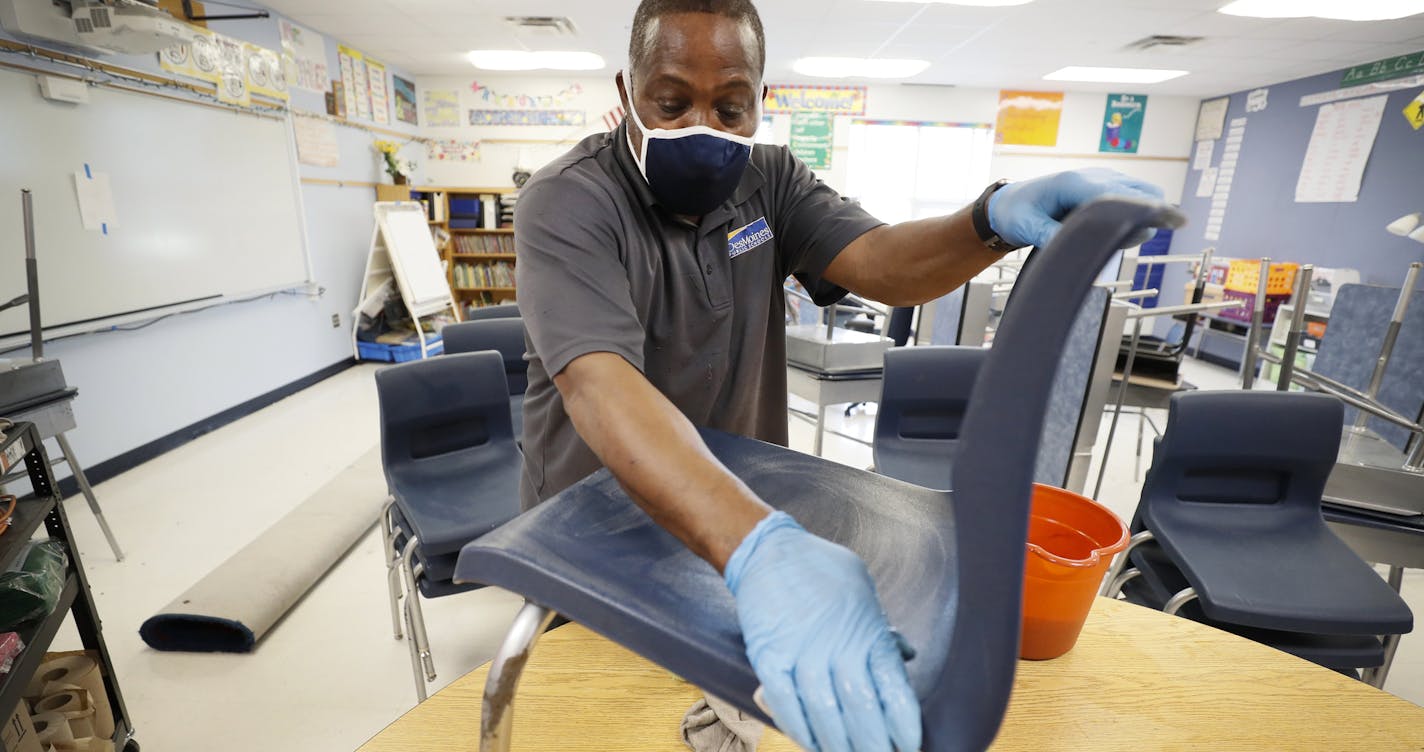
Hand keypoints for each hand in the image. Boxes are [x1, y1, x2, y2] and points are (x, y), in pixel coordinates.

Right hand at [725, 511, 919, 751]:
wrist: (767, 550)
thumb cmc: (820, 569)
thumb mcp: (862, 590)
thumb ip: (881, 628)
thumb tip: (906, 655)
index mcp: (867, 632)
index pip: (894, 690)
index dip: (904, 725)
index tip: (910, 745)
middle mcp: (837, 646)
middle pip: (862, 710)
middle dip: (874, 745)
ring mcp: (801, 653)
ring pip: (825, 714)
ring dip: (838, 746)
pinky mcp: (769, 657)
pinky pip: (785, 704)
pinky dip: (800, 730)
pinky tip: (811, 744)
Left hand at [988, 168, 1164, 248]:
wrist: (1010, 202)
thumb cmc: (1017, 212)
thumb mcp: (1027, 227)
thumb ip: (1050, 236)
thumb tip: (1075, 251)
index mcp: (1074, 183)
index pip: (1119, 195)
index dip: (1136, 214)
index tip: (1144, 232)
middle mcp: (1095, 176)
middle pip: (1143, 193)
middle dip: (1141, 220)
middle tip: (1118, 242)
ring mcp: (1104, 179)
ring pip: (1145, 195)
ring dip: (1139, 218)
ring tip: (1111, 237)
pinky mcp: (1107, 187)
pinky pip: (1136, 198)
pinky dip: (1133, 216)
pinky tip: (1111, 231)